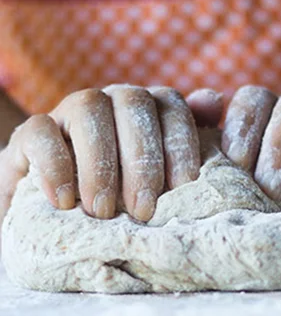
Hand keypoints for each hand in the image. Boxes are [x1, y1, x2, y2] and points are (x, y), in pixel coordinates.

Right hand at [0, 85, 205, 222]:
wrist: (60, 215)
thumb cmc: (127, 197)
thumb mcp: (164, 179)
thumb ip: (192, 142)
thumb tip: (215, 101)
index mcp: (150, 108)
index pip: (173, 106)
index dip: (181, 142)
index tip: (184, 185)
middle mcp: (113, 99)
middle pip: (134, 104)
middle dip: (143, 159)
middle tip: (143, 209)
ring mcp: (69, 111)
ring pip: (88, 109)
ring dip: (99, 164)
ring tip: (103, 211)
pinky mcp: (30, 131)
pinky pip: (41, 132)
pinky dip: (56, 166)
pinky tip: (64, 201)